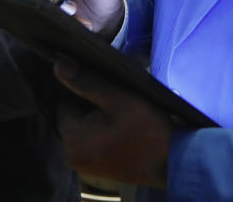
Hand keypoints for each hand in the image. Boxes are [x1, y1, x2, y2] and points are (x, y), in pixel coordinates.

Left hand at [54, 58, 172, 187]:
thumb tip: (58, 65)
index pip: (63, 101)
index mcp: (72, 139)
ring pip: (81, 127)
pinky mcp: (96, 167)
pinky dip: (101, 130)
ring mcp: (84, 164)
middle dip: (89, 103)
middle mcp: (72, 155)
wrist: (173, 162)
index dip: (81, 87)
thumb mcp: (120, 99)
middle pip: (71, 115)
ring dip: (96, 116)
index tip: (102, 81)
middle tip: (114, 95)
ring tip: (119, 109)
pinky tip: (119, 124)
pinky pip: (90, 140)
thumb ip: (87, 82)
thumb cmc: (148, 130)